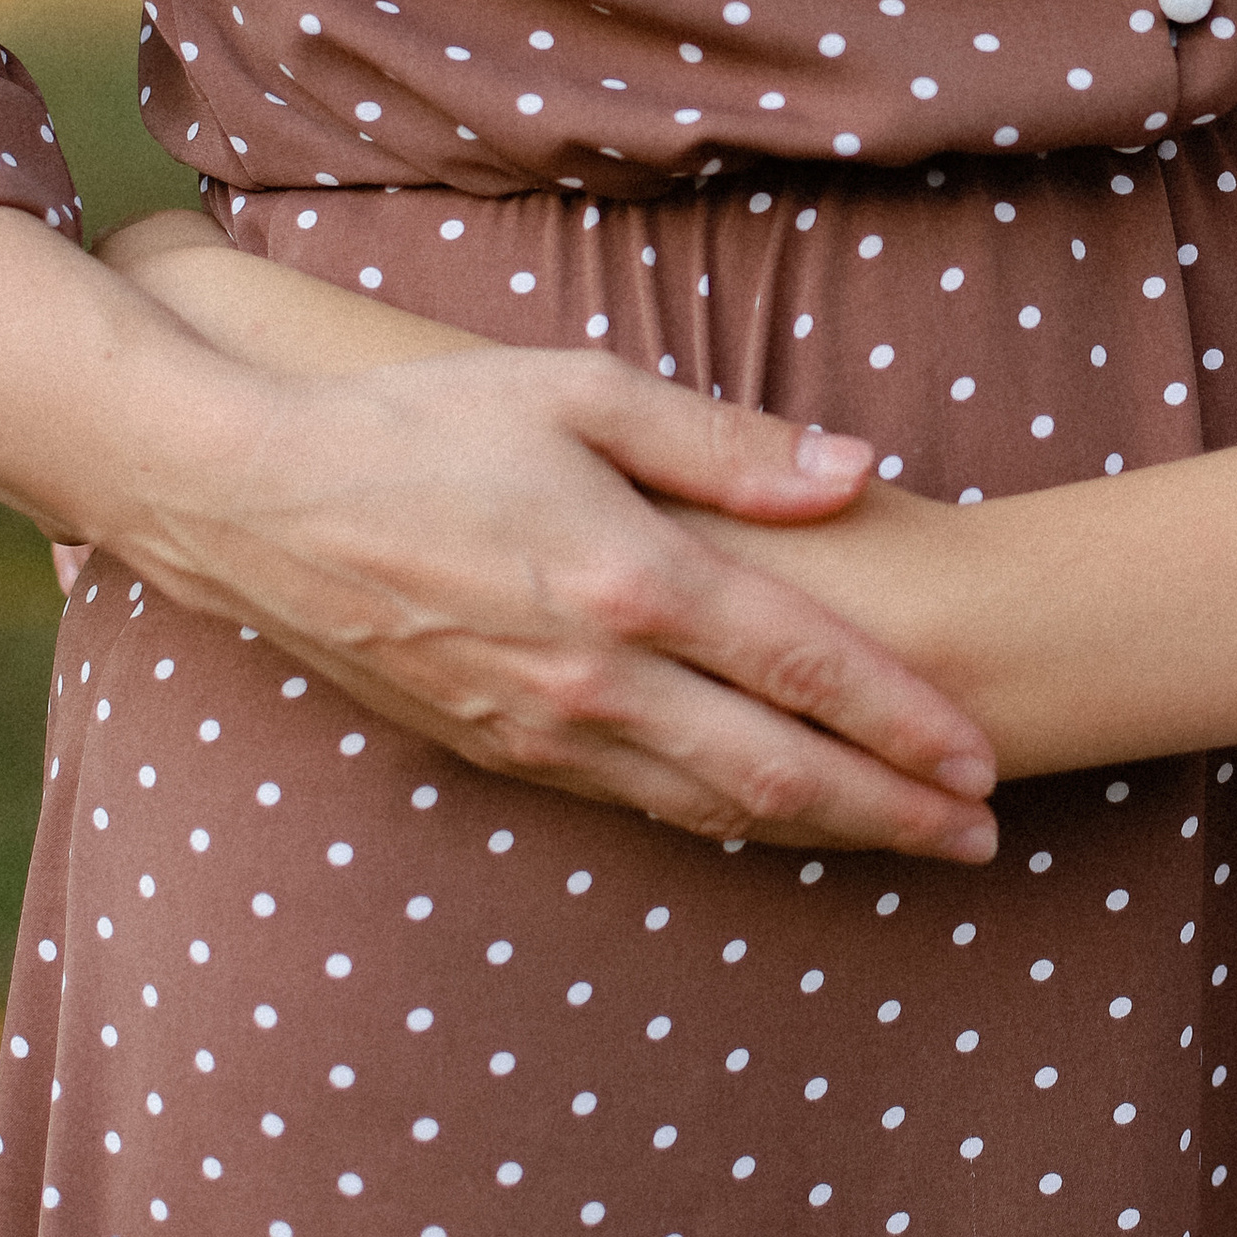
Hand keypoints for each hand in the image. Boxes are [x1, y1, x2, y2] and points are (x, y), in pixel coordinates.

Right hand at [101, 341, 1000, 856]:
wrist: (253, 500)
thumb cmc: (425, 423)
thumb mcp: (583, 392)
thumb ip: (728, 444)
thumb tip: (859, 477)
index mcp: (634, 577)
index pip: (806, 668)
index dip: (906, 724)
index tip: (983, 761)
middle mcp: (597, 676)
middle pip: (780, 771)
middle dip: (893, 814)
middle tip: (980, 842)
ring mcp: (542, 729)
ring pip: (712, 807)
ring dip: (819, 833)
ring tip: (903, 845)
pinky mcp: (497, 751)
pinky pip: (637, 805)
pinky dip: (723, 821)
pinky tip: (770, 819)